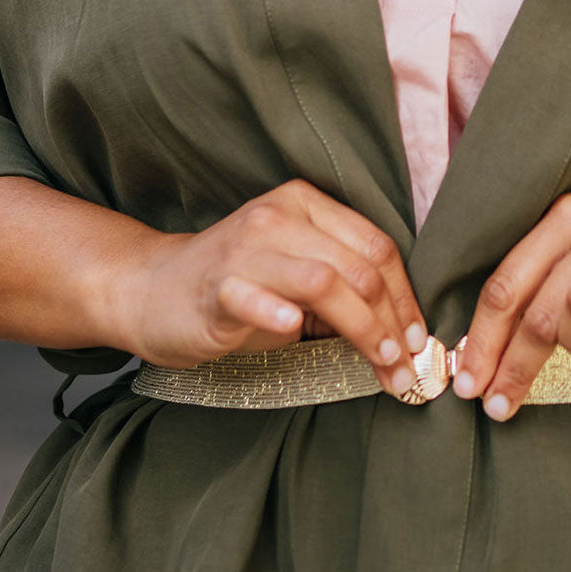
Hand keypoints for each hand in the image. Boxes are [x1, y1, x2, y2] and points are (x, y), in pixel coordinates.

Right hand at [116, 179, 426, 395]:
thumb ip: (344, 286)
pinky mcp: (214, 284)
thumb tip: (404, 331)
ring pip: (322, 281)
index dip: (407, 298)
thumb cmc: (236, 287)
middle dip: (392, 323)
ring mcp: (244, 249)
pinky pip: (251, 294)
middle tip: (406, 366)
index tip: (419, 340)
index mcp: (305, 205)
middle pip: (358, 268)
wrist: (151, 290)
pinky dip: (275, 311)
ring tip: (380, 362)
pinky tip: (293, 329)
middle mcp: (278, 217)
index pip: (376, 248)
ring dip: (362, 328)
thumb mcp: (298, 274)